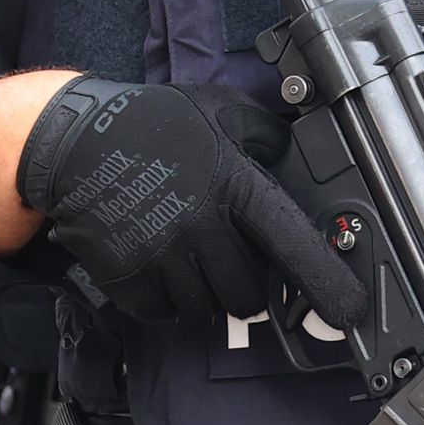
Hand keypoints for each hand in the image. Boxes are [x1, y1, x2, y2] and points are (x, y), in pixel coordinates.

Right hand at [16, 77, 362, 327]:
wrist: (73, 141)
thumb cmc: (150, 123)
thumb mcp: (219, 111)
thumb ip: (264, 135)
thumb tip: (296, 153)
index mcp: (234, 185)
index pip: (292, 241)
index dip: (326, 281)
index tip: (350, 312)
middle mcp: (202, 225)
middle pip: (248, 293)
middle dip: (246, 284)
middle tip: (228, 258)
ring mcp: (162, 254)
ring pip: (206, 309)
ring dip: (204, 293)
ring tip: (189, 255)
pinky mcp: (127, 275)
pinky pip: (162, 313)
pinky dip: (165, 301)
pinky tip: (160, 267)